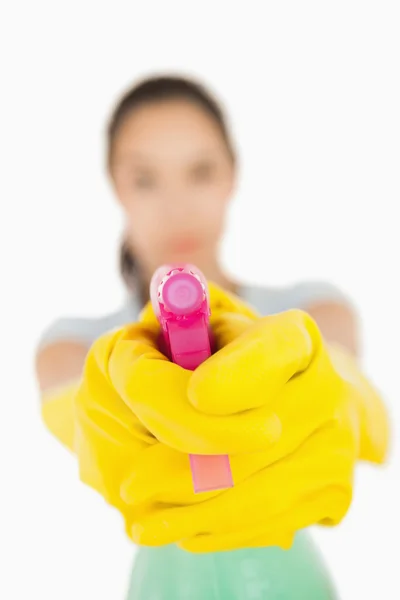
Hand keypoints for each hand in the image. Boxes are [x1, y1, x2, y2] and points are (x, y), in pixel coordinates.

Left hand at [75, 285, 388, 550]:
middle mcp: (327, 387)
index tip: (199, 394)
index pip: (272, 351)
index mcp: (293, 337)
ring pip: (260, 490)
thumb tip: (142, 352)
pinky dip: (224, 532)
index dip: (238, 374)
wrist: (296, 405)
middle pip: (259, 436)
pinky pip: (274, 522)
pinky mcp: (335, 491)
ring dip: (194, 512)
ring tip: (141, 527)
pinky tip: (185, 535)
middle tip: (129, 487)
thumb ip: (176, 338)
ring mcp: (337, 442)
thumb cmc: (235, 366)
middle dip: (187, 466)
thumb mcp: (204, 338)